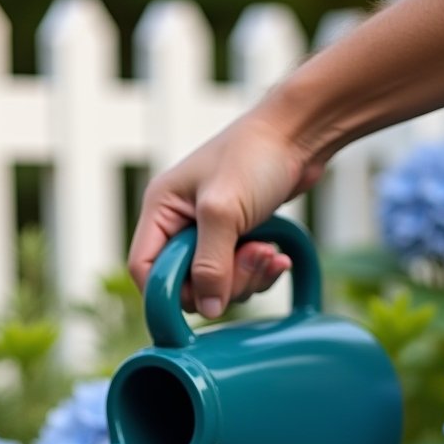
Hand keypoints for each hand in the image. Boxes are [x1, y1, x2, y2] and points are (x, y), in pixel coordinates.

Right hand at [127, 104, 324, 317]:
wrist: (299, 133)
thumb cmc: (255, 156)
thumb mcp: (224, 211)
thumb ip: (210, 265)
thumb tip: (208, 310)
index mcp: (162, 209)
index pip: (144, 268)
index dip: (167, 291)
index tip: (202, 297)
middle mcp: (179, 222)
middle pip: (185, 283)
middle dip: (221, 284)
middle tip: (250, 259)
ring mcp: (209, 231)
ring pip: (216, 284)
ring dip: (246, 278)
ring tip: (268, 252)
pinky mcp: (236, 236)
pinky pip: (240, 275)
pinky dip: (260, 272)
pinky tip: (277, 256)